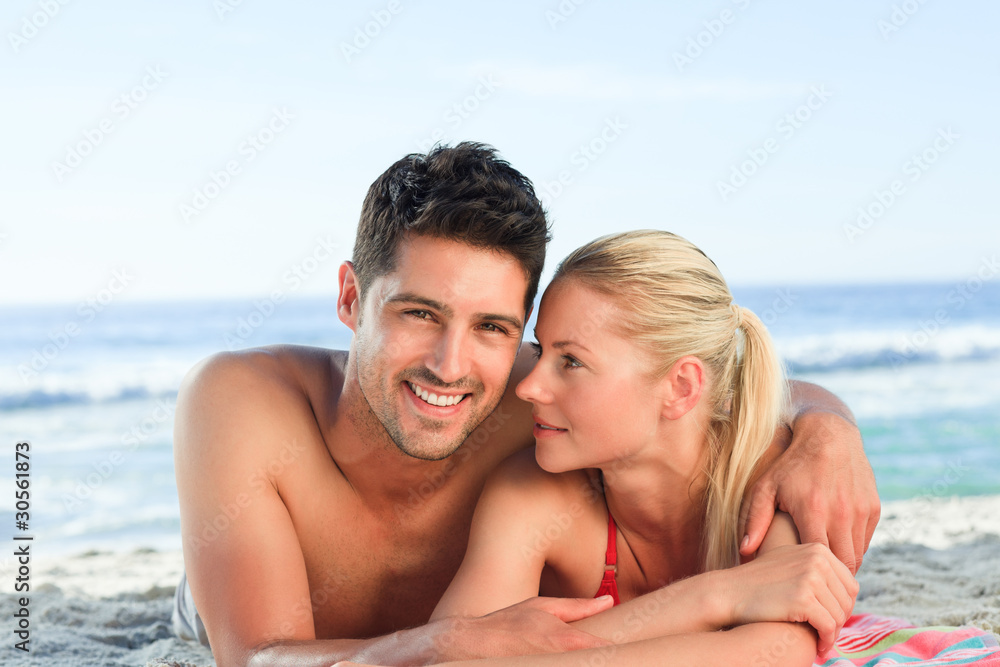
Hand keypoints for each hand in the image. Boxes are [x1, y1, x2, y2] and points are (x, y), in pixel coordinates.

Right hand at [429, 596, 614, 661]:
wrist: (470, 645)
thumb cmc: (507, 623)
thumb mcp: (543, 606)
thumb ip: (578, 607)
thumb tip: (609, 601)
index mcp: (566, 640)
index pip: (606, 652)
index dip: (620, 653)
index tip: (630, 651)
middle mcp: (560, 661)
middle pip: (597, 664)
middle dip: (605, 660)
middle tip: (619, 657)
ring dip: (586, 663)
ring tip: (594, 658)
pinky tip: (562, 661)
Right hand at [724, 543, 858, 653]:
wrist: (730, 591)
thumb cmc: (759, 582)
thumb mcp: (790, 562)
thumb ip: (817, 568)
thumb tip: (850, 589)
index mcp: (818, 549)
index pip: (849, 584)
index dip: (843, 606)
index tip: (831, 619)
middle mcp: (817, 559)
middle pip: (847, 600)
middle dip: (840, 621)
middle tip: (827, 634)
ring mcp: (811, 577)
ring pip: (840, 615)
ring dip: (833, 634)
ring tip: (822, 642)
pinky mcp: (803, 599)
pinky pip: (828, 626)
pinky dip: (826, 640)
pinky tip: (818, 646)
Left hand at [739, 410, 879, 573]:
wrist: (829, 436)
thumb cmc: (792, 464)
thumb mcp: (767, 486)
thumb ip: (755, 519)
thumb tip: (744, 550)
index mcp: (813, 510)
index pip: (816, 559)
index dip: (808, 575)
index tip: (797, 582)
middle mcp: (842, 513)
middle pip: (841, 564)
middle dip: (829, 578)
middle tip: (813, 584)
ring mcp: (860, 511)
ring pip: (856, 555)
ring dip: (841, 564)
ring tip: (822, 569)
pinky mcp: (873, 508)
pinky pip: (864, 541)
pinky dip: (852, 548)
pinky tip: (833, 546)